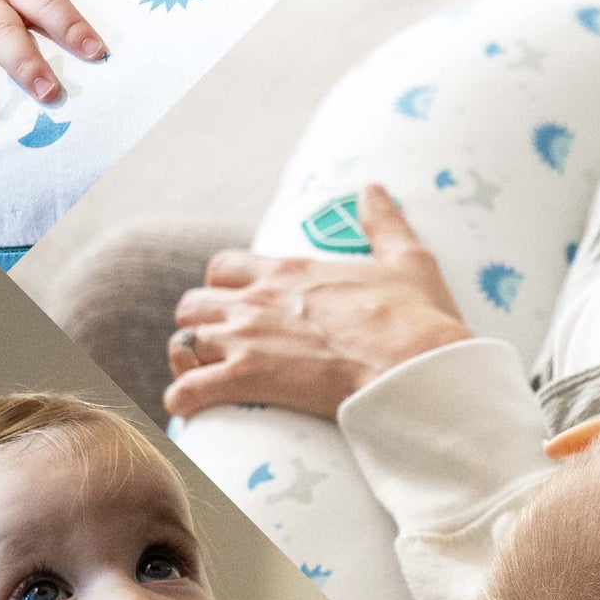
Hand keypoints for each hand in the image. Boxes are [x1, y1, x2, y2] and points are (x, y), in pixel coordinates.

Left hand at [165, 184, 470, 417]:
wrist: (413, 364)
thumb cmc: (415, 319)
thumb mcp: (406, 259)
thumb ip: (384, 223)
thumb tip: (375, 190)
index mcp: (287, 271)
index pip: (223, 267)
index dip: (222, 289)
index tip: (237, 306)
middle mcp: (258, 299)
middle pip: (192, 304)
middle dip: (200, 325)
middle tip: (220, 349)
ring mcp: (247, 338)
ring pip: (184, 342)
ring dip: (190, 363)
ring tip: (206, 381)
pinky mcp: (247, 378)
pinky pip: (187, 390)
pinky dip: (183, 401)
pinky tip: (194, 410)